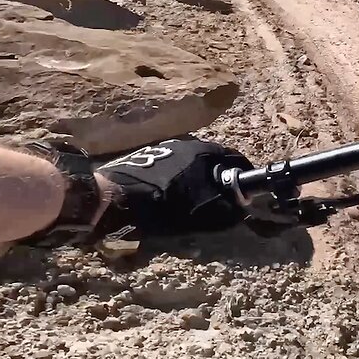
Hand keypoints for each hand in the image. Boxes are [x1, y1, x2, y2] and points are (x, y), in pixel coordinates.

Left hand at [93, 137, 252, 239]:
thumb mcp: (197, 214)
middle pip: (215, 159)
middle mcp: (188, 144)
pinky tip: (173, 194)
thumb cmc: (160, 206)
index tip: (245, 193)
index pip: (236, 159)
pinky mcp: (149, 155)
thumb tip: (240, 208)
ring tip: (197, 199)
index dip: (243, 177)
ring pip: (194, 162)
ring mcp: (167, 148)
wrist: (113, 197)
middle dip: (221, 177)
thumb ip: (224, 209)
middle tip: (222, 199)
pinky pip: (175, 165)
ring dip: (200, 177)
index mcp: (204, 153)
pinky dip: (182, 178)